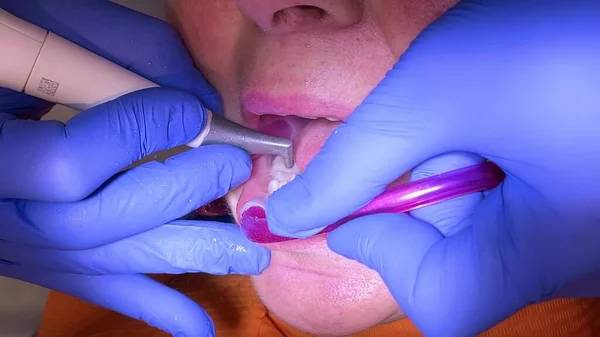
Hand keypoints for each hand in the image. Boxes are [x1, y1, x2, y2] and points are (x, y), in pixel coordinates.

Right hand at [0, 2, 268, 335]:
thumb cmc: (7, 53)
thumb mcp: (41, 29)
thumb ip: (123, 54)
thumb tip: (201, 101)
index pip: (70, 163)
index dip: (141, 135)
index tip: (191, 113)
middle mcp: (4, 212)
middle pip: (100, 223)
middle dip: (180, 194)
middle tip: (234, 171)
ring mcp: (26, 246)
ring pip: (113, 262)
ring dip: (189, 255)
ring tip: (250, 255)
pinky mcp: (48, 262)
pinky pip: (105, 289)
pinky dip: (158, 308)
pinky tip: (200, 328)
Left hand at [267, 1, 599, 335]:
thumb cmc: (566, 40)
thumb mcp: (439, 94)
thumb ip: (355, 164)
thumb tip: (288, 218)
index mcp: (546, 251)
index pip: (439, 297)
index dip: (383, 249)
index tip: (355, 194)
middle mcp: (574, 259)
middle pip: (460, 261)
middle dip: (423, 194)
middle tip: (443, 128)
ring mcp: (585, 234)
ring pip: (488, 230)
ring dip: (456, 174)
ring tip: (487, 114)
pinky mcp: (588, 203)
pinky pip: (521, 207)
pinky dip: (489, 169)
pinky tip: (508, 123)